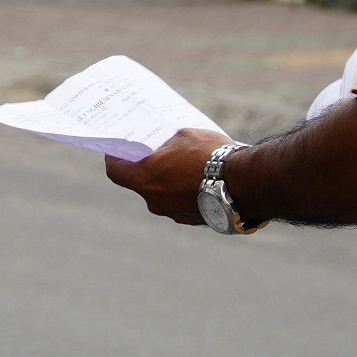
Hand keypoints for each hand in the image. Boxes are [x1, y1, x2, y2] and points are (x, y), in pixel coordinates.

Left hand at [103, 127, 230, 226]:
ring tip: (183, 163)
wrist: (243, 184)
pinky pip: (181, 202)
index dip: (114, 159)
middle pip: (140, 183)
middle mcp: (154, 201)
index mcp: (144, 179)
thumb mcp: (183, 136)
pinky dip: (184, 191)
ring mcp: (173, 213)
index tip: (116, 151)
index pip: (116, 172)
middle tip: (155, 151)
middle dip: (146, 167)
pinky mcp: (193, 220)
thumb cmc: (209, 156)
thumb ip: (168, 143)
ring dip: (168, 180)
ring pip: (163, 194)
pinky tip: (199, 177)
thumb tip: (168, 146)